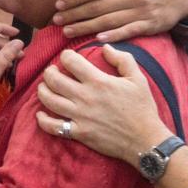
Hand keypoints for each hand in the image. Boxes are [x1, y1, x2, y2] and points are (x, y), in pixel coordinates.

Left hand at [35, 45, 170, 165]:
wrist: (146, 140)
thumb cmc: (142, 108)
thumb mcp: (137, 79)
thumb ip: (122, 59)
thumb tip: (105, 47)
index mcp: (98, 81)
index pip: (70, 61)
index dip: (65, 56)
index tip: (67, 58)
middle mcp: (85, 97)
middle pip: (53, 79)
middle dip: (48, 72)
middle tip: (51, 71)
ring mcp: (80, 116)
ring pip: (49, 100)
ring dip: (42, 91)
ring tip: (44, 87)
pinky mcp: (79, 133)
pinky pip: (53, 127)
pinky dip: (43, 120)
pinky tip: (41, 114)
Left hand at [53, 0, 187, 41]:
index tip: (58, 5)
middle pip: (98, 6)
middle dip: (74, 14)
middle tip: (56, 21)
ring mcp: (142, 11)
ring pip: (108, 21)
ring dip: (85, 27)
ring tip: (67, 31)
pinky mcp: (150, 25)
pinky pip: (128, 31)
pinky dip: (112, 35)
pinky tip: (96, 39)